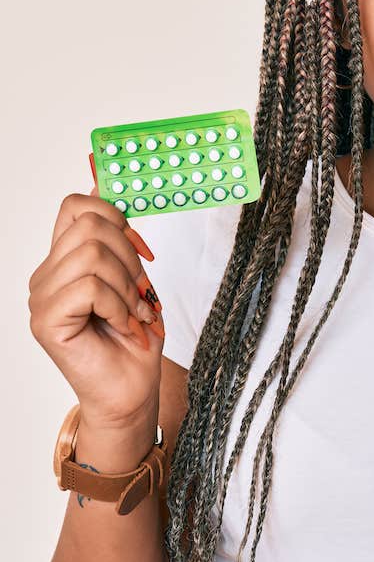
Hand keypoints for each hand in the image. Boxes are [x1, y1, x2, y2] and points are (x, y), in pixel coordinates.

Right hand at [28, 182, 164, 428]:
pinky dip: (120, 305)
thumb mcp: (135, 274)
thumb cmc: (135, 334)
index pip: (76, 205)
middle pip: (90, 223)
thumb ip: (118, 233)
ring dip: (127, 285)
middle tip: (141, 292)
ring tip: (134, 313)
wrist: (133, 389)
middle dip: (130, 256)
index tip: (142, 249)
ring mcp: (41, 296)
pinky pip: (91, 287)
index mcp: (66, 258)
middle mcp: (47, 273)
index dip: (115, 214)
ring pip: (92, 253)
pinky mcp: (45, 320)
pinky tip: (125, 326)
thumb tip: (102, 172)